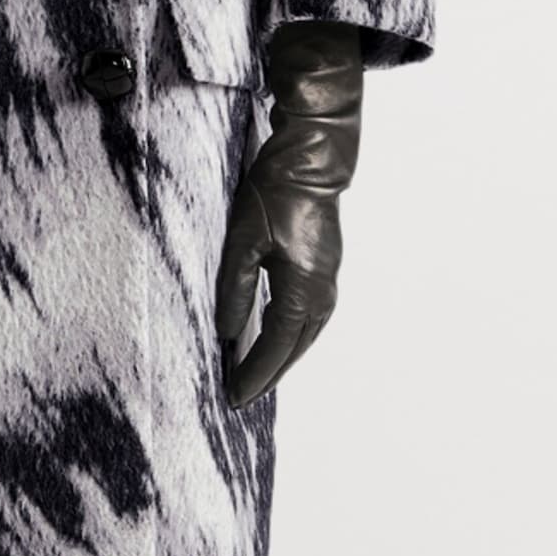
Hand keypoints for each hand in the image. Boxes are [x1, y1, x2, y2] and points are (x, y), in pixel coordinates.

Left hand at [214, 21, 364, 407]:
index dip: (254, 375)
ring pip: (305, 334)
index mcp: (303, 289)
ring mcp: (328, 279)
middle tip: (241, 396)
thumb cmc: (277, 192)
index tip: (233, 398)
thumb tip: (228, 334)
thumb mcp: (242, 242)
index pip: (276, 348)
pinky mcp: (325, 267)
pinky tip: (274, 336)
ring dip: (282, 356)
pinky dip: (291, 335)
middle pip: (295, 348)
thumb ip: (235, 292)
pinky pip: (309, 316)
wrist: (313, 157)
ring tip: (256, 374)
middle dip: (268, 374)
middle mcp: (322, 291)